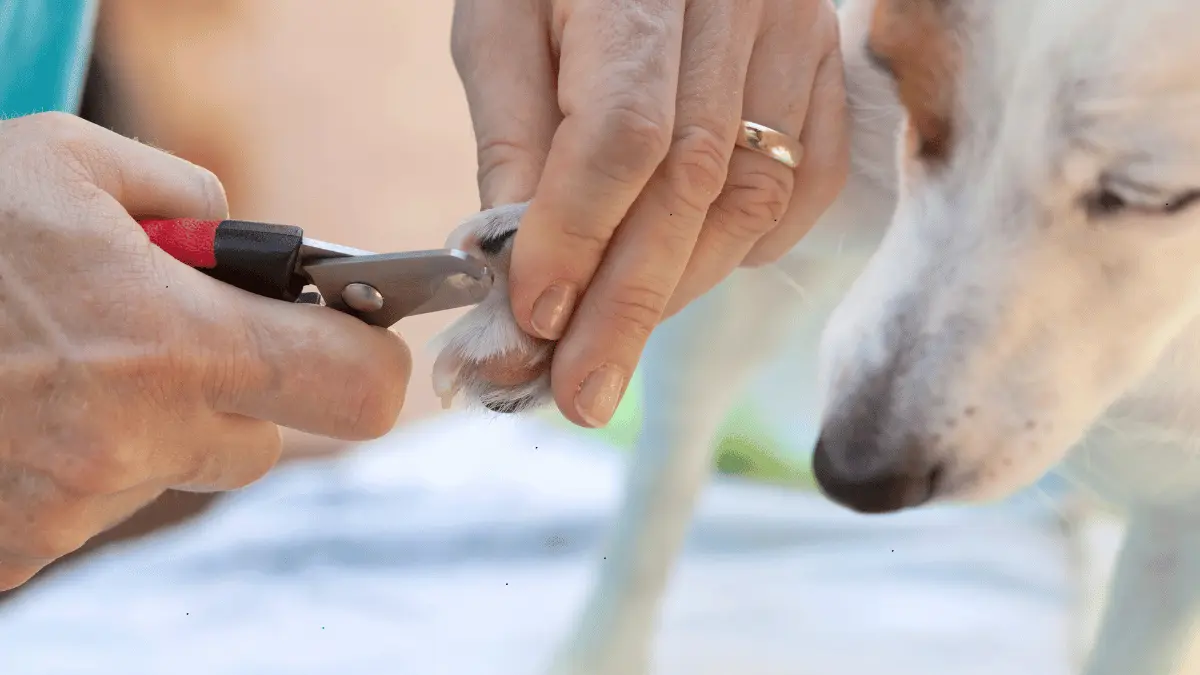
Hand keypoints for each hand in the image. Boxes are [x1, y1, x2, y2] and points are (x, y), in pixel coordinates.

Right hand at [0, 113, 410, 589]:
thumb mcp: (65, 162)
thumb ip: (187, 197)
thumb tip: (244, 239)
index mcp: (176, 343)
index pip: (359, 390)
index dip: (366, 361)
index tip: (350, 339)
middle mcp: (136, 439)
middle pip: (264, 446)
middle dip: (235, 394)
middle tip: (164, 341)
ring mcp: (73, 505)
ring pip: (173, 473)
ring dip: (147, 427)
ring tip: (62, 367)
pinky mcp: (20, 548)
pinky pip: (93, 508)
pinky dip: (74, 465)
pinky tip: (21, 410)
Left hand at [453, 0, 847, 426]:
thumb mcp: (501, 21)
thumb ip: (514, 137)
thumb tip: (517, 267)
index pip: (625, 130)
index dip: (578, 235)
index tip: (532, 318)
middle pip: (695, 181)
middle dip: (629, 304)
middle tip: (578, 393)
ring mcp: (799, 29)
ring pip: (754, 196)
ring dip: (678, 290)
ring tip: (612, 352)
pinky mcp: (828, 62)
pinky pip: (809, 182)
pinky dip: (751, 249)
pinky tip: (692, 277)